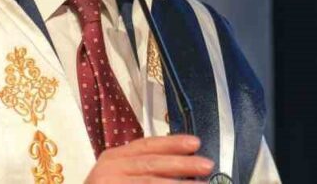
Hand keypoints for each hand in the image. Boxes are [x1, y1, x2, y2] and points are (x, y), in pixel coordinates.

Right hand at [85, 134, 214, 182]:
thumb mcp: (120, 175)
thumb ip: (144, 168)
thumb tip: (184, 164)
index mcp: (113, 157)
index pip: (146, 146)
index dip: (172, 143)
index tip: (196, 142)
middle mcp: (109, 169)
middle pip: (151, 165)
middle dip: (182, 164)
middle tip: (207, 164)